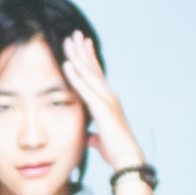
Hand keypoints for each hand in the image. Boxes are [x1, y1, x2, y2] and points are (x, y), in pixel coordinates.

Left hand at [66, 29, 147, 179]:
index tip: (82, 45)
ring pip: (89, 74)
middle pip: (93, 68)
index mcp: (108, 101)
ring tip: (68, 41)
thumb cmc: (115, 151)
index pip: (96, 76)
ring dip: (78, 56)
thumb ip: (95, 135)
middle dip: (83, 50)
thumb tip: (90, 137)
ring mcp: (107, 101)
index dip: (88, 59)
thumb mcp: (101, 140)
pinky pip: (85, 89)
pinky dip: (76, 76)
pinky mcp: (102, 109)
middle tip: (75, 34)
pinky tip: (68, 64)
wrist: (127, 160)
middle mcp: (109, 96)